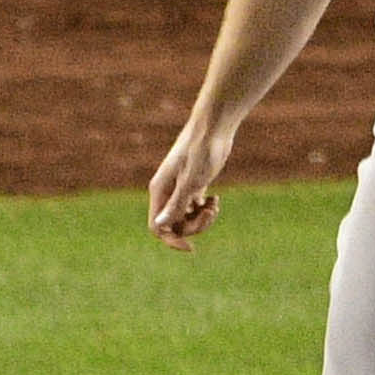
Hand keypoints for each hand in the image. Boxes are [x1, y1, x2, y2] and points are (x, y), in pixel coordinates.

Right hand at [147, 115, 234, 251]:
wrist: (214, 127)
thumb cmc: (201, 151)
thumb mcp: (191, 181)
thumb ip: (176, 204)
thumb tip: (161, 225)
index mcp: (159, 191)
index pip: (158, 227)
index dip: (172, 240)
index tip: (191, 248)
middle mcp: (166, 192)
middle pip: (175, 225)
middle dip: (194, 226)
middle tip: (210, 214)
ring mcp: (180, 189)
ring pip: (186, 217)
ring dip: (202, 219)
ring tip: (215, 206)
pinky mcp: (193, 184)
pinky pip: (195, 208)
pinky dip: (206, 209)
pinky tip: (216, 199)